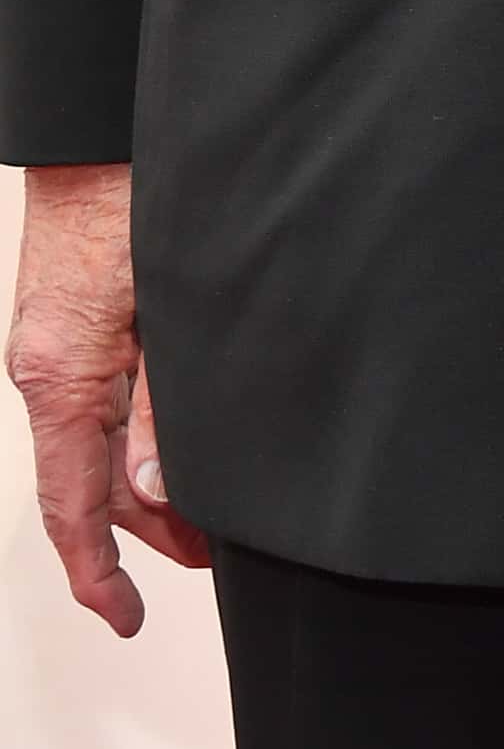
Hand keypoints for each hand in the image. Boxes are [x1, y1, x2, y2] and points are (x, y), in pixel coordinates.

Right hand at [5, 161, 207, 635]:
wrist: (98, 129)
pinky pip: (100, 398)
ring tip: (210, 510)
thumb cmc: (134, 204)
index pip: (70, 506)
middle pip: (90, 482)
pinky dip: (137, 432)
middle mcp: (46, 369)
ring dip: (148, 482)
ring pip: (97, 441)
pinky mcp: (74, 321)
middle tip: (213, 554)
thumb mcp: (167, 316)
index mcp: (59, 378)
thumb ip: (161, 409)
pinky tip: (182, 440)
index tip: (125, 619)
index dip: (99, 571)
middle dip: (147, 529)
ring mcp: (55, 345)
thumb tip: (155, 496)